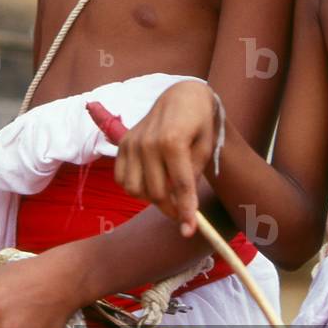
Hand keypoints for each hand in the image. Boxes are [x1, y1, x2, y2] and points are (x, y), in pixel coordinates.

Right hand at [114, 80, 216, 236]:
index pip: (179, 185)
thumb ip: (194, 175)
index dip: (185, 211)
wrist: (181, 96)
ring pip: (135, 190)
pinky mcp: (122, 144)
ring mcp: (132, 143)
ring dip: (151, 199)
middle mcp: (148, 142)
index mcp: (173, 140)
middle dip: (171, 209)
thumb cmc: (199, 121)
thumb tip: (185, 206)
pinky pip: (122, 179)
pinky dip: (134, 188)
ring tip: (168, 194)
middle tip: (183, 214)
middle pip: (156, 192)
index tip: (189, 231)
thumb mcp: (206, 146)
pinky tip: (150, 183)